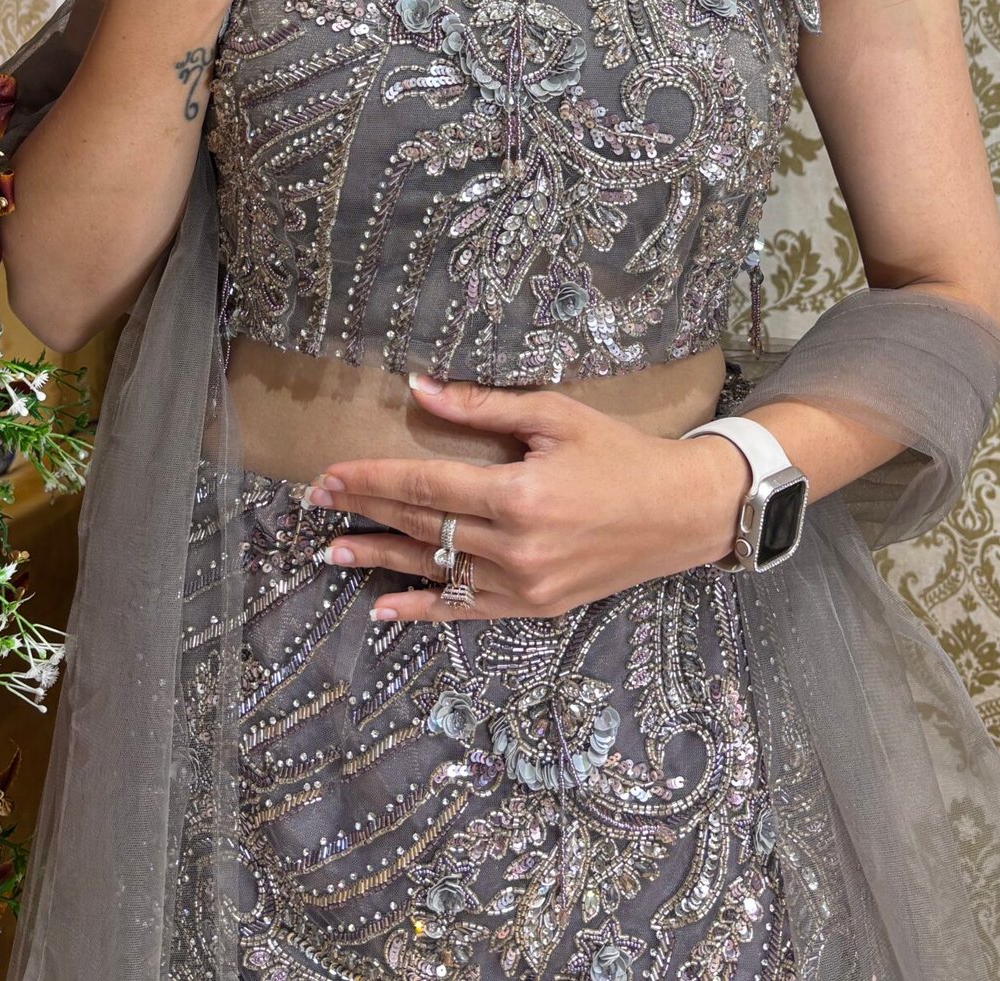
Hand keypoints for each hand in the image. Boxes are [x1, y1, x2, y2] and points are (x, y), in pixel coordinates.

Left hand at [304, 372, 751, 621]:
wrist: (683, 512)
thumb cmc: (622, 453)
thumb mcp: (557, 415)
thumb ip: (484, 408)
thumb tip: (420, 390)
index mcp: (517, 495)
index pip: (424, 487)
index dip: (371, 480)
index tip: (328, 475)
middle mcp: (516, 547)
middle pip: (422, 527)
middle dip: (365, 512)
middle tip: (316, 503)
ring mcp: (525, 585)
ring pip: (435, 571)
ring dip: (380, 561)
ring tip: (333, 552)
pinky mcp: (537, 607)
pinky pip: (466, 610)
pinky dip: (424, 609)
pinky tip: (386, 608)